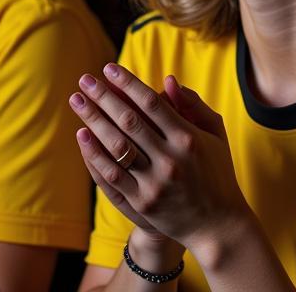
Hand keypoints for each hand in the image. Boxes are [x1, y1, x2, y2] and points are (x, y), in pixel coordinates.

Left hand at [69, 63, 251, 253]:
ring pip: (116, 145)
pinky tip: (82, 134)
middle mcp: (170, 159)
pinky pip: (111, 174)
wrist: (218, 226)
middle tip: (84, 80)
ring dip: (93, 120)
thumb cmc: (217, 172)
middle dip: (103, 96)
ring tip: (77, 100)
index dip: (127, 83)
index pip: (151, 102)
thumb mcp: (214, 133)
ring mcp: (155, 183)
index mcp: (188, 138)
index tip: (108, 68)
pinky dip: (94, 153)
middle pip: (128, 120)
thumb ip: (193, 104)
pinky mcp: (142, 203)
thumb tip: (167, 79)